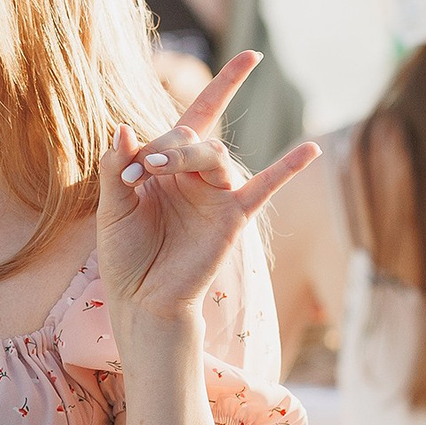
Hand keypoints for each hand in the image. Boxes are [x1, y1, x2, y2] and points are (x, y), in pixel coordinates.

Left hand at [98, 53, 318, 324]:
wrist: (142, 297)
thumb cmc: (126, 253)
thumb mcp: (113, 207)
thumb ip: (116, 167)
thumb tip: (122, 127)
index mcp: (165, 167)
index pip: (176, 127)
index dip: (146, 142)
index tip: (126, 173)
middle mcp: (193, 176)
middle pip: (189, 136)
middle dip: (162, 148)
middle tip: (138, 172)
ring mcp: (216, 194)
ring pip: (214, 154)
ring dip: (185, 153)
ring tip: (155, 167)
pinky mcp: (234, 217)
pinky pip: (266, 187)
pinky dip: (289, 167)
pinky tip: (312, 148)